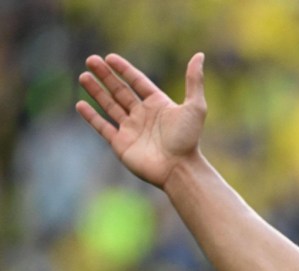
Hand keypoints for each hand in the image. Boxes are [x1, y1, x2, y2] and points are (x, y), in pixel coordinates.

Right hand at [76, 53, 206, 188]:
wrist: (179, 168)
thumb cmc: (188, 139)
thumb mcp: (195, 107)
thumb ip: (194, 81)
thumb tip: (199, 55)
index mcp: (158, 105)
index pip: (138, 82)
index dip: (124, 70)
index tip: (110, 58)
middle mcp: (143, 115)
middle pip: (120, 91)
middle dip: (105, 76)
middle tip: (91, 60)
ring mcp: (131, 129)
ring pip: (109, 106)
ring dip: (96, 91)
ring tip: (83, 76)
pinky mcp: (121, 144)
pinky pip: (103, 127)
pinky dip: (91, 117)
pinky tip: (80, 105)